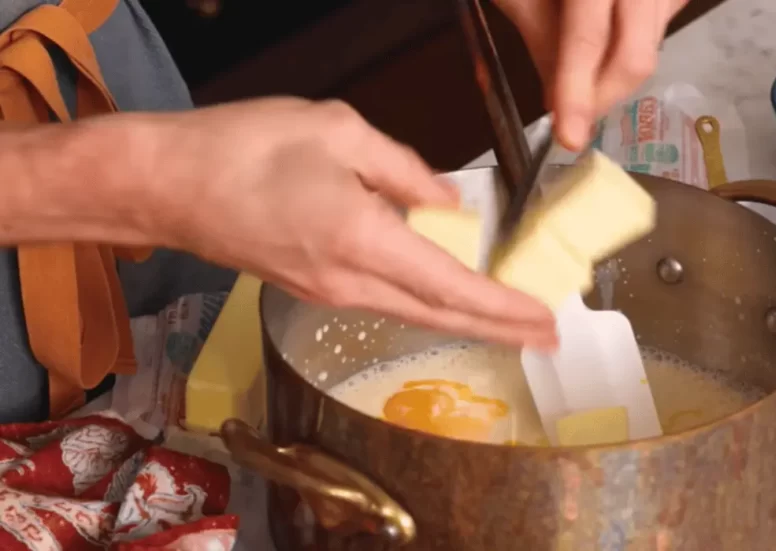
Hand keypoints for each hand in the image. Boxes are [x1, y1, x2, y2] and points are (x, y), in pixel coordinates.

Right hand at [131, 98, 556, 348]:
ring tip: (509, 319)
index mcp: (363, 239)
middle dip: (499, 328)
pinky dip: (428, 305)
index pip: (451, 285)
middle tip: (545, 335)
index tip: (543, 319)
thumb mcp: (338, 132)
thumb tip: (446, 201)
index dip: (503, 307)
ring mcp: (327, 293)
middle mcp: (349, 282)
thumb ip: (404, 170)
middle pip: (440, 315)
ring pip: (414, 314)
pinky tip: (446, 297)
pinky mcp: (311, 288)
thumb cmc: (242, 148)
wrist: (164, 184)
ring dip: (466, 319)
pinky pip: (385, 303)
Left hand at [494, 0, 687, 149]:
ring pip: (652, 44)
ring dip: (614, 71)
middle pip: (638, 56)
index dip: (577, 95)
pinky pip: (660, 20)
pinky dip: (632, 39)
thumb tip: (555, 99)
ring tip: (581, 73)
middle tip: (574, 117)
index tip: (569, 137)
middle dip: (603, 97)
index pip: (588, 42)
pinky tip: (608, 34)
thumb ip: (540, 40)